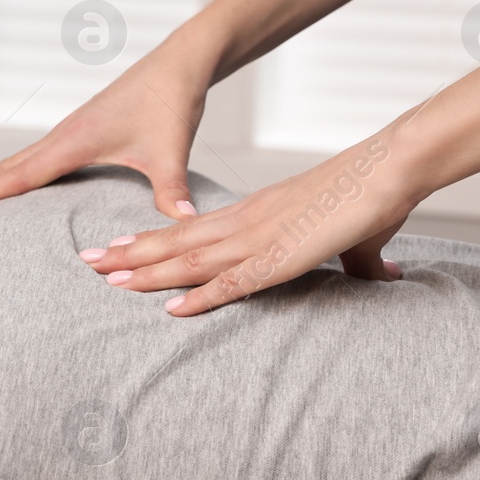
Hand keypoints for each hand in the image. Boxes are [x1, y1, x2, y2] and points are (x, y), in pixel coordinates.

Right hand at [0, 36, 216, 220]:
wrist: (178, 65)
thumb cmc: (171, 102)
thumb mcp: (171, 149)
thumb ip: (171, 189)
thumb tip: (184, 222)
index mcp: (73, 141)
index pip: (15, 175)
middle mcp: (60, 137)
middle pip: (0, 170)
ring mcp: (64, 136)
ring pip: (10, 165)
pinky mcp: (74, 137)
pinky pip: (27, 163)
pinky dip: (3, 177)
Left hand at [81, 136, 415, 314]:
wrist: (393, 169)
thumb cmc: (375, 198)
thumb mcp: (356, 238)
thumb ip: (360, 262)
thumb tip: (386, 275)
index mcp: (255, 213)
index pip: (191, 227)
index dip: (152, 240)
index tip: (117, 247)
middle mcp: (247, 222)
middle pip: (177, 240)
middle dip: (130, 254)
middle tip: (86, 261)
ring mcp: (262, 238)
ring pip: (192, 259)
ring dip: (148, 273)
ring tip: (106, 280)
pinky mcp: (284, 256)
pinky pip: (234, 281)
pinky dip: (201, 297)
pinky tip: (171, 309)